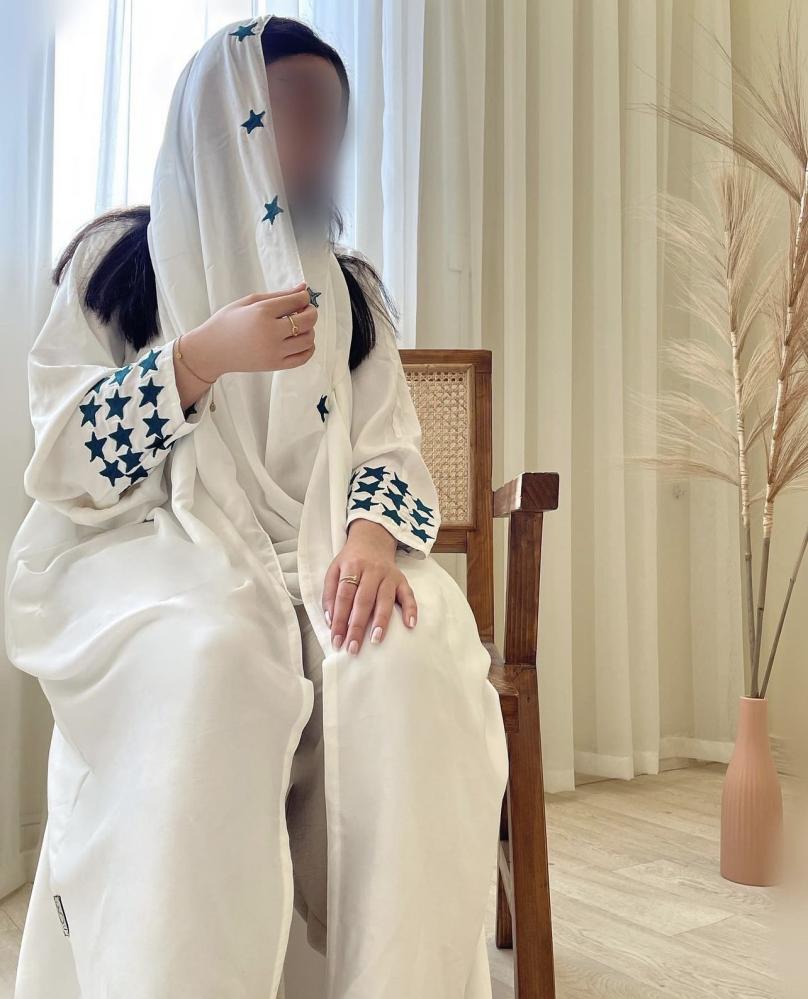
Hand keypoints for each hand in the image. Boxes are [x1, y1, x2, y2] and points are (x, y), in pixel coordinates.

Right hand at [178, 283, 316, 380]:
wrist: (211, 350)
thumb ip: (279, 295)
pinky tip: (301, 340)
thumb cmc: (227, 322)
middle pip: (307, 320)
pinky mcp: (275, 365)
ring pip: (308, 339)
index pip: (296, 301)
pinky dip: (308, 348)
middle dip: (311, 311)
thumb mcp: (249, 302)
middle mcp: (270, 333)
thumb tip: (303, 287)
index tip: (301, 296)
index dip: (303, 296)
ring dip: (310, 330)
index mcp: (262, 313)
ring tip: (299, 325)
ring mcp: (274, 352)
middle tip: (305, 309)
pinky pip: (303, 358)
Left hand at [322, 519, 417, 653]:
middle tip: (353, 647)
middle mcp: (371, 571)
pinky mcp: (402, 579)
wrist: (372, 540)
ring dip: (381, 621)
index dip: (339, 619)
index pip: (344, 597)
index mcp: (351, 567)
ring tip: (375, 640)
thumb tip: (330, 621)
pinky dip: (411, 609)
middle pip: (363, 600)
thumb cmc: (351, 561)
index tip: (336, 640)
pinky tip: (410, 624)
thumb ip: (329, 594)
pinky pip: (408, 595)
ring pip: (385, 599)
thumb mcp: (334, 570)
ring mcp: (388, 575)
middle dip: (357, 626)